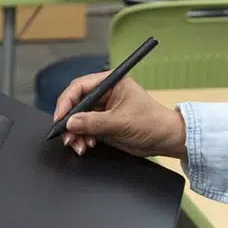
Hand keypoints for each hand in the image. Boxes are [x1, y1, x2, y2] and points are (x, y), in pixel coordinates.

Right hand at [54, 73, 185, 158]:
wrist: (166, 139)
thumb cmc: (152, 122)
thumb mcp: (121, 122)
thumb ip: (94, 122)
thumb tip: (71, 122)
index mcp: (110, 82)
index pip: (79, 87)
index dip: (66, 102)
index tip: (61, 118)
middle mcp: (104, 94)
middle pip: (75, 104)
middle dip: (69, 121)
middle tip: (66, 136)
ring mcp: (102, 110)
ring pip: (77, 119)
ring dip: (74, 133)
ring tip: (78, 145)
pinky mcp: (102, 124)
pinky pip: (84, 130)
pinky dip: (81, 139)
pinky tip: (86, 146)